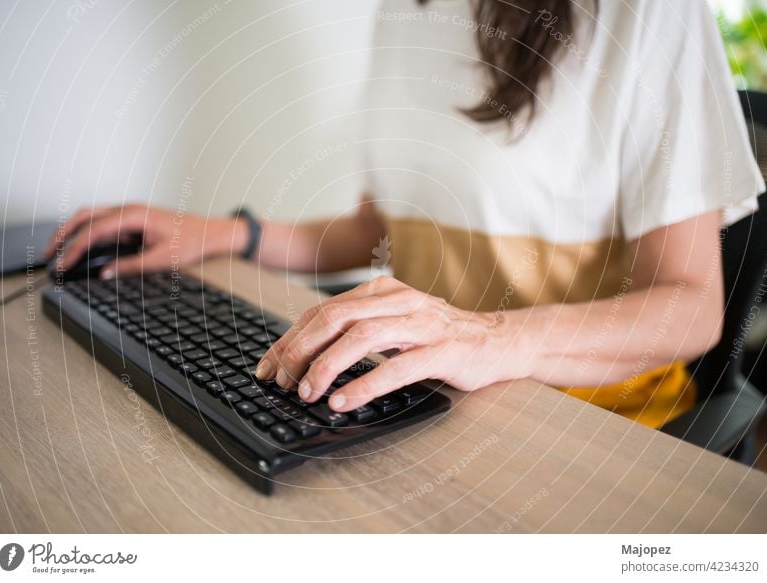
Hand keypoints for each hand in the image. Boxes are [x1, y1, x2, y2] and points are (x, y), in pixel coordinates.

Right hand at [44, 204, 247, 277]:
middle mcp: (129, 210)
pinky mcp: (134, 221)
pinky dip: (88, 233)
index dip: (73, 248)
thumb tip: (104, 274)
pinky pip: (104, 223)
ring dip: (73, 232)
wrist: (211, 233)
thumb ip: (131, 266)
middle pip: (85, 216)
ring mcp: (130, 213)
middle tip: (49, 255)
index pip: (93, 230)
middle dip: (63, 234)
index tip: (60, 263)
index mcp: (134, 215)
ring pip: (92, 217)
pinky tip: (83, 248)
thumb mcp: (162, 259)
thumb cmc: (192, 241)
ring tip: (60, 251)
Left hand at [255, 276, 530, 411]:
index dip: (289, 339)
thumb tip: (304, 357)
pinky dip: (365, 385)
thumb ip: (357, 330)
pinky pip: (396, 367)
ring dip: (326, 366)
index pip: (322, 311)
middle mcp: (399, 300)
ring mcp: (422, 323)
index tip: (267, 368)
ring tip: (307, 392)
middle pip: (334, 318)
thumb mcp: (394, 324)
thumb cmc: (440, 337)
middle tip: (280, 381)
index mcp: (381, 291)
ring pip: (361, 337)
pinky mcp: (442, 350)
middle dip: (299, 351)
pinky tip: (343, 402)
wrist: (498, 340)